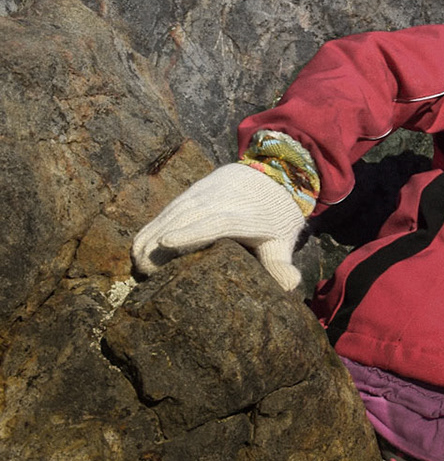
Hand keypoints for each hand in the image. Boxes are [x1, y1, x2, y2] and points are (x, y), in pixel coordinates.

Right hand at [131, 163, 306, 292]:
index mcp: (244, 216)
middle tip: (142, 273)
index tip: (166, 244)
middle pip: (184, 219)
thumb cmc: (277, 216)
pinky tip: (139, 245)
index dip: (190, 233)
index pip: (216, 223)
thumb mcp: (283, 239)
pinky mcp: (193, 191)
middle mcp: (220, 201)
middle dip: (160, 243)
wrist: (275, 173)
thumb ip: (281, 263)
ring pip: (172, 213)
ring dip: (151, 236)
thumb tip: (290, 287)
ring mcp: (204, 193)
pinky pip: (168, 208)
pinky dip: (152, 225)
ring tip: (136, 263)